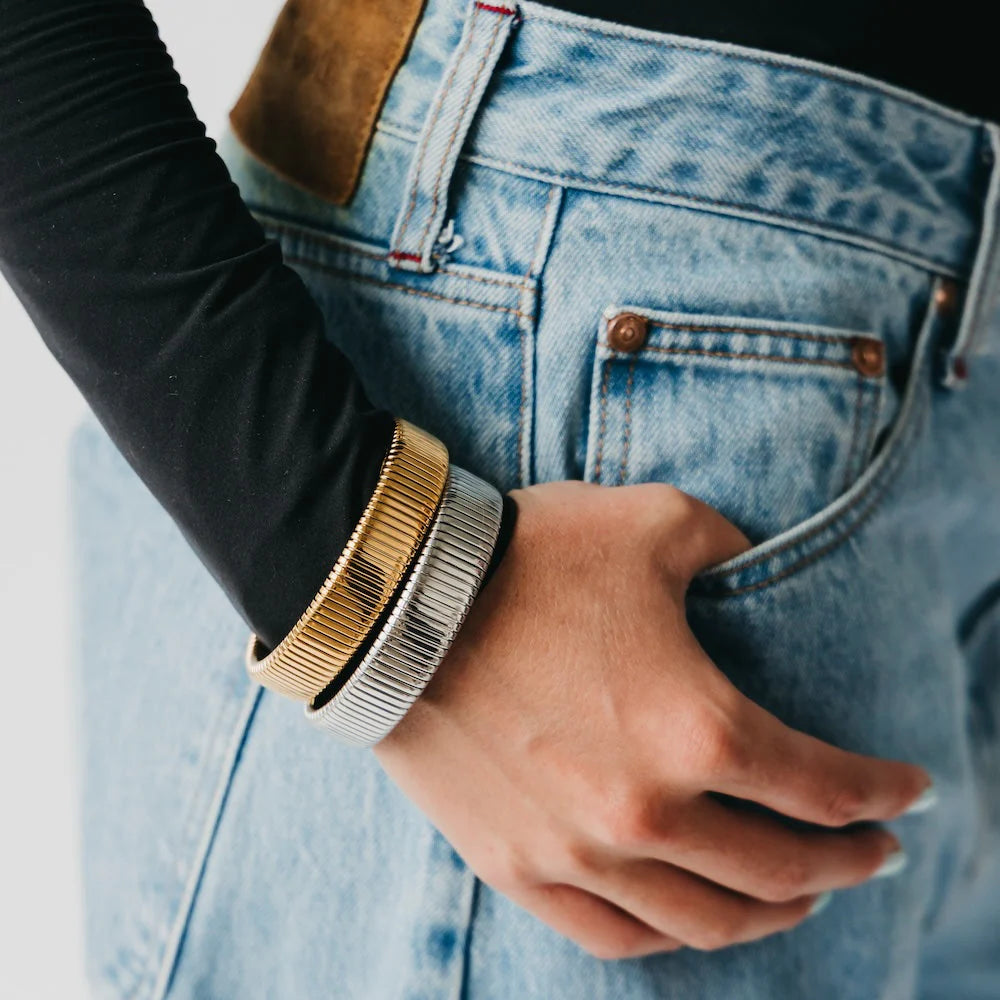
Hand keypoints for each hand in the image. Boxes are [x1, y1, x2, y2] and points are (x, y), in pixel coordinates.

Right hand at [373, 481, 931, 958]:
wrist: (398, 600)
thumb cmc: (529, 557)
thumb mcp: (655, 523)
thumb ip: (728, 547)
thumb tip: (750, 565)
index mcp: (698, 730)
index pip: (825, 786)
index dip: (883, 792)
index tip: (911, 793)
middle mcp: (647, 812)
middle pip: (779, 870)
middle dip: (844, 863)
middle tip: (871, 851)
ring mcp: (577, 852)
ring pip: (702, 922)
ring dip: (769, 915)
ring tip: (796, 897)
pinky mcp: (516, 865)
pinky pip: (609, 934)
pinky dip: (667, 936)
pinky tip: (685, 919)